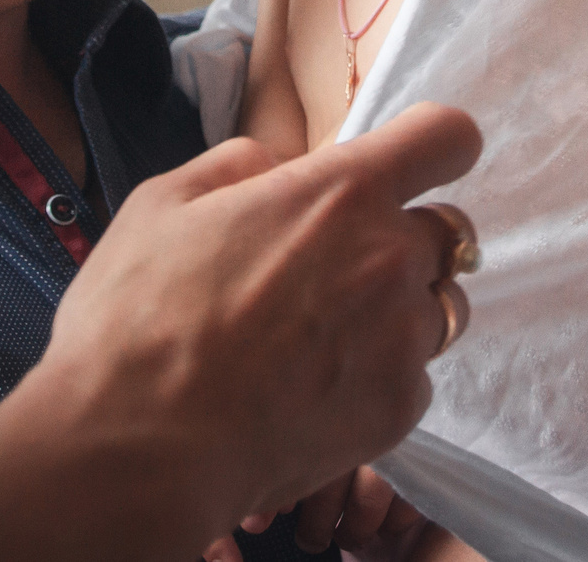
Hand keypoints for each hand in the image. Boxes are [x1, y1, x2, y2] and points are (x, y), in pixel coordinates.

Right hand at [36, 101, 481, 547]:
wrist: (139, 448)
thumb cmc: (139, 318)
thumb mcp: (166, 202)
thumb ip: (240, 166)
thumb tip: (280, 169)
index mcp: (342, 193)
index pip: (449, 138)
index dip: (434, 145)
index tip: (407, 164)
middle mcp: (391, 258)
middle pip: (446, 233)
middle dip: (397, 240)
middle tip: (328, 273)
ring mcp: (403, 339)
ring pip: (434, 308)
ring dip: (395, 312)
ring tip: (317, 340)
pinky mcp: (400, 409)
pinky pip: (414, 375)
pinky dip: (377, 377)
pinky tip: (312, 391)